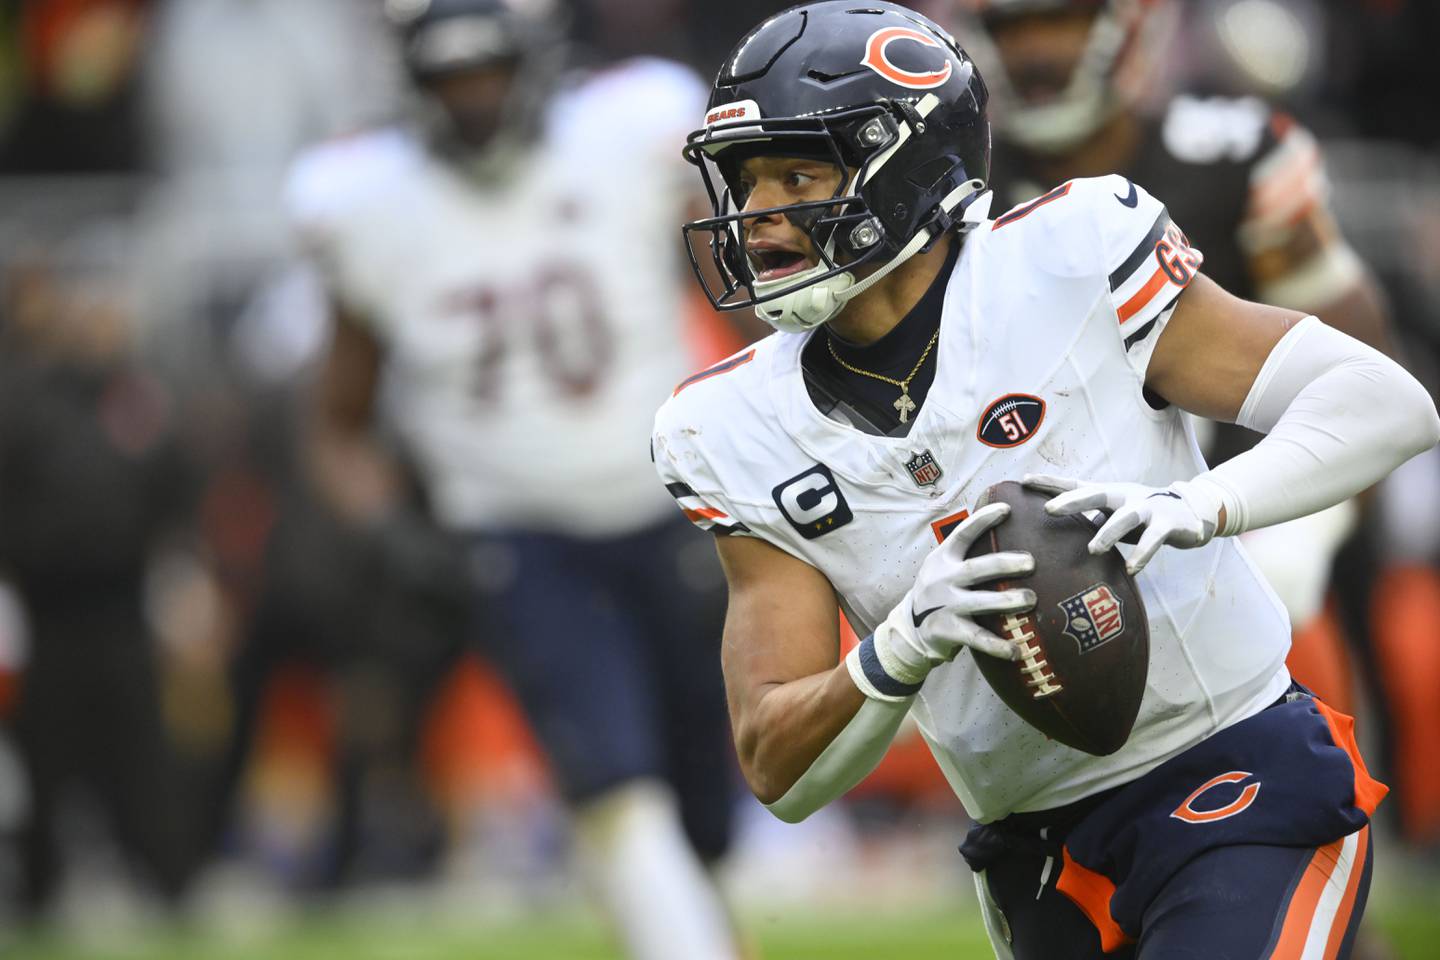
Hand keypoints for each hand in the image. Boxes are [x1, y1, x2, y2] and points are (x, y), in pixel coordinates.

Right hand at [857, 504, 1034, 699]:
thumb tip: (1006, 528)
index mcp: (942, 559)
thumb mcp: (942, 567)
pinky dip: (997, 645)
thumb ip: (966, 554)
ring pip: (979, 602)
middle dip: (1005, 563)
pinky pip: (977, 638)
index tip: (1007, 509)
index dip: (984, 520)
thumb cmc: (939, 592)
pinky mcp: (948, 630)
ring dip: (1007, 600)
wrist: (910, 628)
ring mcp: (945, 606)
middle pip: (976, 569)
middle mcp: (942, 579)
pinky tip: (1017, 650)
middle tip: (1031, 562)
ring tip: (1031, 599)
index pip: (963, 534)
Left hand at [1023, 474, 1221, 574]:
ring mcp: (1148, 508)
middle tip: (1049, 510)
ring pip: (1126, 518)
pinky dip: (1143, 554)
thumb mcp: (1114, 512)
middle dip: (1072, 501)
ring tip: (1094, 549)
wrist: (1192, 512)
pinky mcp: (1168, 524)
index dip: (1051, 483)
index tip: (1024, 480)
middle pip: (1096, 494)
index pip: (1076, 485)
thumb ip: (1089, 518)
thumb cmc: (1143, 514)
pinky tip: (1132, 569)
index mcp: (1109, 494)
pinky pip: (1154, 540)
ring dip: (1108, 533)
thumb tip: (1054, 530)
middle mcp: (1125, 497)